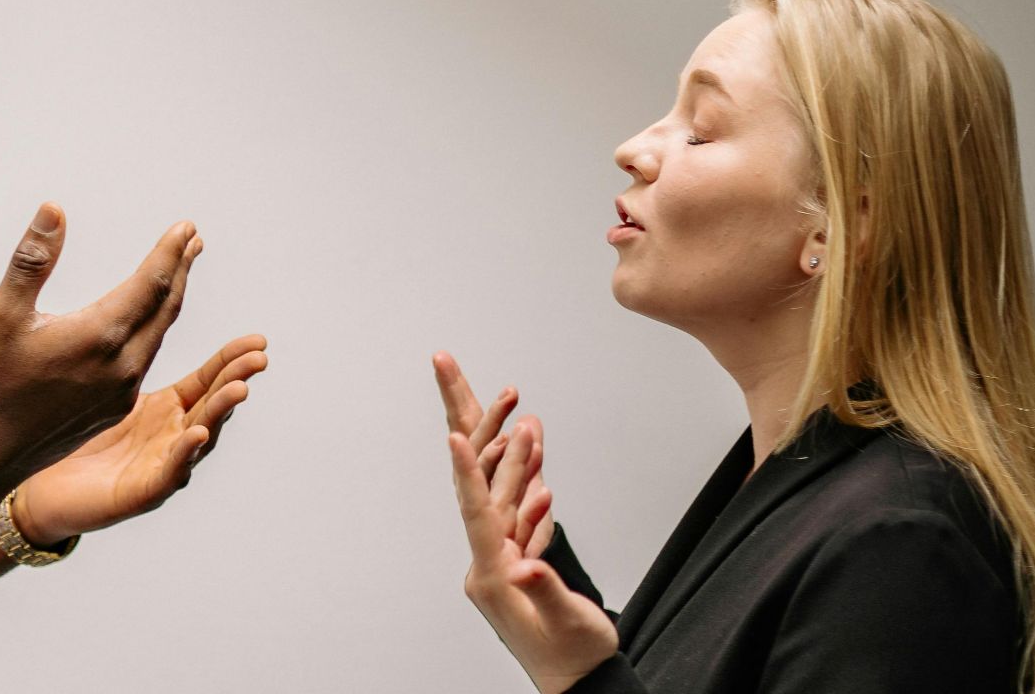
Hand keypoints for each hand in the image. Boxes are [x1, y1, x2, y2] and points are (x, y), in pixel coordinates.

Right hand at [0, 204, 202, 486]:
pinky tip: (148, 323)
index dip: (170, 252)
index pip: (152, 283)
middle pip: (165, 307)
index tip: (186, 227)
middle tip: (192, 240)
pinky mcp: (115, 408)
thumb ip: (33, 260)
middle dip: (180, 270)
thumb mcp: (2, 313)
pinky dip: (155, 330)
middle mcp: (122, 365)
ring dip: (170, 299)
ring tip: (177, 272)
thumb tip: (54, 210)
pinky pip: (146, 360)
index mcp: (100, 336)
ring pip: (159, 335)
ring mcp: (122, 390)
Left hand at [13, 335, 268, 542]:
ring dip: (220, 413)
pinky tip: (196, 433)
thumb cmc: (72, 437)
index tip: (257, 340)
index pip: (207, 380)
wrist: (43, 490)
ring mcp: (160, 466)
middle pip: (212, 405)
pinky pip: (168, 473)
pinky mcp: (140, 493)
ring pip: (200, 439)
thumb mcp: (101, 385)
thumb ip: (118, 348)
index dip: (231, 360)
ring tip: (238, 388)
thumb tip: (125, 299)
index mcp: (166, 409)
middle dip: (236, 379)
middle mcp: (172, 437)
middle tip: (259, 357)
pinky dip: (185, 454)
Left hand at [434, 353, 615, 692]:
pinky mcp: (520, 559)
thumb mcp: (565, 625)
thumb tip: (528, 563)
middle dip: (476, 428)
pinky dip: (528, 480)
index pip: (476, 513)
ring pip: (503, 493)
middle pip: (480, 487)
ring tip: (518, 405)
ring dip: (513, 451)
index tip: (455, 435)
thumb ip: (548, 590)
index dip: (468, 473)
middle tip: (459, 371)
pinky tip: (534, 454)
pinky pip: (519, 512)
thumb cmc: (573, 659)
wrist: (579, 682)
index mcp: (494, 577)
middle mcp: (490, 563)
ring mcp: (503, 559)